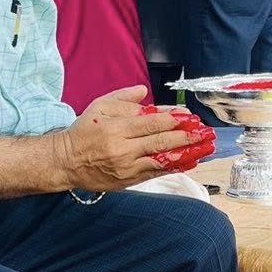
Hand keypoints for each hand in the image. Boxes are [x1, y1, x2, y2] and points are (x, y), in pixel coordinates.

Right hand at [56, 85, 212, 191]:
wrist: (66, 161)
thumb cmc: (84, 132)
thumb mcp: (100, 107)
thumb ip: (124, 98)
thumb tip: (145, 91)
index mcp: (116, 127)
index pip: (152, 122)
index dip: (174, 120)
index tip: (191, 117)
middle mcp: (123, 148)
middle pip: (161, 141)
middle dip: (187, 137)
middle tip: (205, 133)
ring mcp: (127, 167)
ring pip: (162, 160)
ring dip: (187, 153)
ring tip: (205, 148)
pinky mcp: (128, 180)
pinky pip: (156, 173)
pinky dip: (174, 167)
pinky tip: (190, 161)